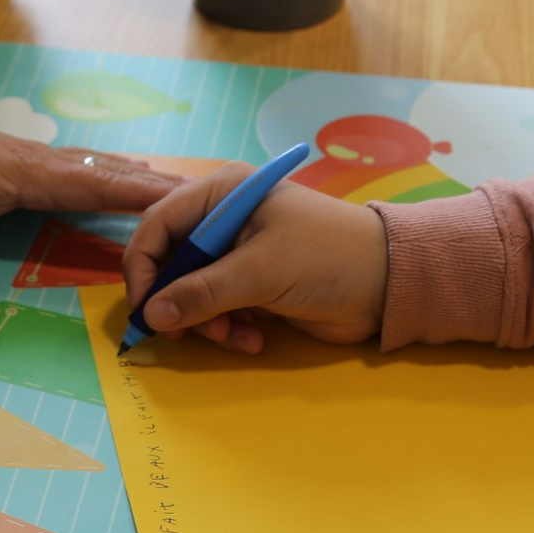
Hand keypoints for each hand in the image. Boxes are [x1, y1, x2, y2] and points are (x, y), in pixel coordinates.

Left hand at [0, 111, 181, 316]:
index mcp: (31, 174)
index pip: (97, 185)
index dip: (142, 194)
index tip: (189, 199)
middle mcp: (44, 162)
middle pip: (112, 172)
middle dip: (159, 184)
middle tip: (214, 194)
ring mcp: (39, 158)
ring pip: (102, 167)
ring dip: (141, 177)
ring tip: (185, 189)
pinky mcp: (30, 161)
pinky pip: (85, 168)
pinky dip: (115, 173)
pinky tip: (127, 177)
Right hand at [122, 161, 388, 352]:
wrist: (391, 285)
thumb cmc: (328, 258)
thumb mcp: (261, 272)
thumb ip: (203, 293)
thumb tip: (151, 315)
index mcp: (223, 194)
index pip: (158, 225)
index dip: (143, 266)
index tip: (144, 308)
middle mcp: (224, 219)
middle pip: (172, 263)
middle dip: (180, 302)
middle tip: (184, 333)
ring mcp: (238, 254)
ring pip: (192, 293)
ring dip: (207, 322)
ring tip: (233, 335)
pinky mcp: (253, 285)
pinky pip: (218, 310)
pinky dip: (229, 329)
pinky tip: (255, 338)